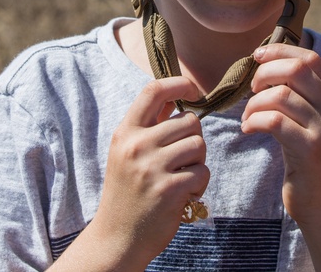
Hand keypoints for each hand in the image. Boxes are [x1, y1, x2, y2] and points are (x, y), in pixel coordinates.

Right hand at [61, 76, 208, 269]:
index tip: (192, 89)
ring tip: (183, 176)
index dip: (178, 83)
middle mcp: (137, 146)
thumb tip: (174, 98)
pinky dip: (199, 184)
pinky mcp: (170, 189)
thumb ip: (148, 126)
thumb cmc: (127, 192)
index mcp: (126, 132)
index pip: (153, 91)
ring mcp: (153, 168)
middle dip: (193, 138)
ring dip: (198, 162)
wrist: (118, 237)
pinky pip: (203, 172)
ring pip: (199, 145)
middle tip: (183, 158)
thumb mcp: (126, 153)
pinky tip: (184, 194)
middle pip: (189, 121)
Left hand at [240, 43, 320, 234]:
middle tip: (252, 90)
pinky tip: (248, 129)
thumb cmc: (312, 163)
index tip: (257, 56)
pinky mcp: (311, 150)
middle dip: (265, 73)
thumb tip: (269, 64)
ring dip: (254, 103)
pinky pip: (274, 121)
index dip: (280, 51)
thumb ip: (302, 96)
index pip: (310, 58)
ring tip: (248, 117)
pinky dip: (253, 121)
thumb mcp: (314, 124)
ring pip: (281, 95)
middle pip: (297, 69)